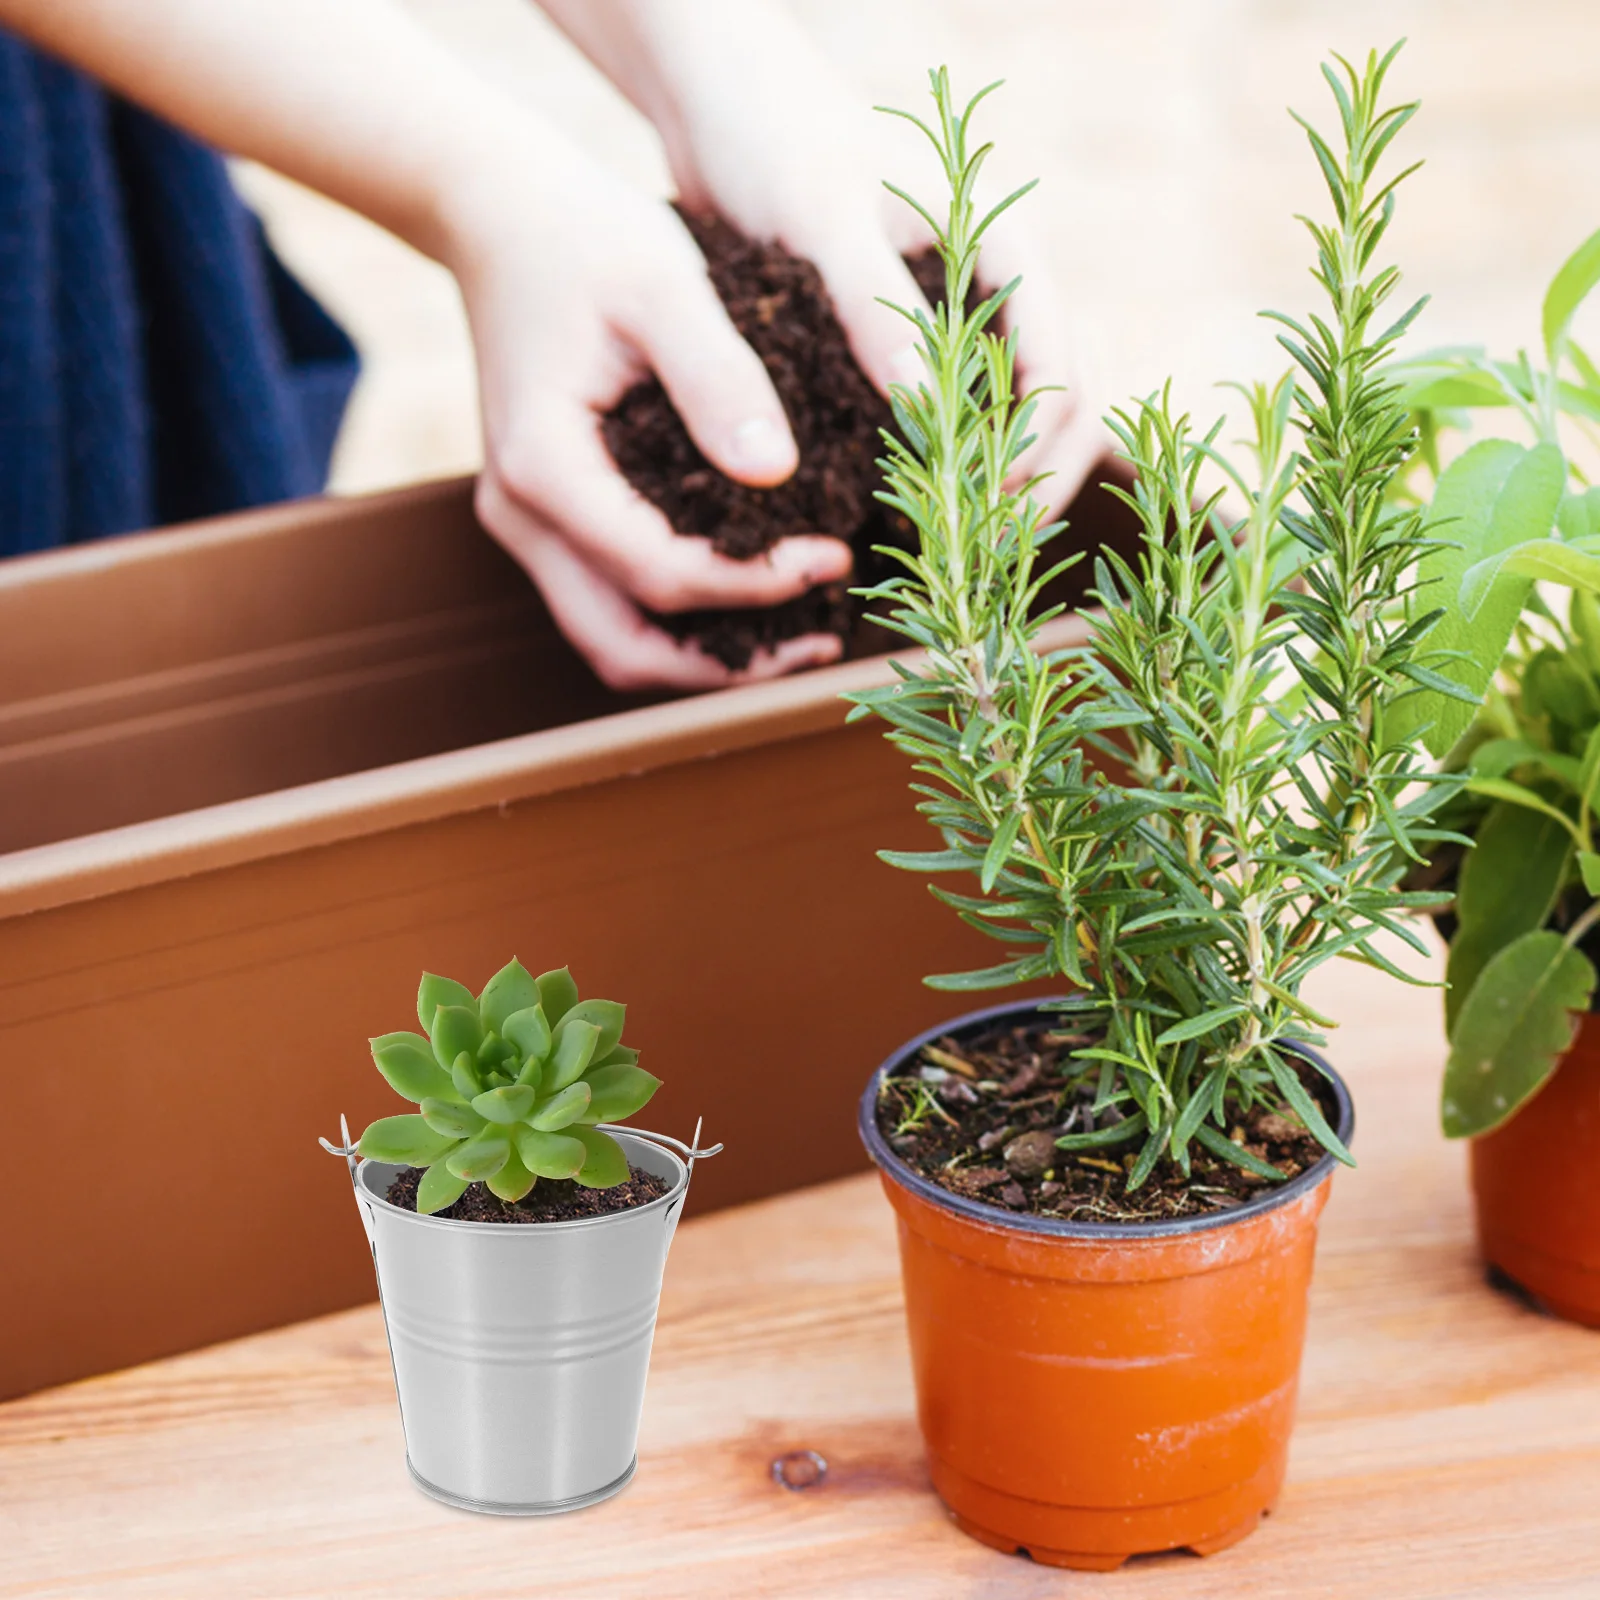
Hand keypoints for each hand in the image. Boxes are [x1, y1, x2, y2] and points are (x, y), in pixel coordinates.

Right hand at [446, 132, 853, 690]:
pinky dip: (681, 615)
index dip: (754, 585)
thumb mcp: (666, 284)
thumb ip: (718, 377)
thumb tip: (777, 473)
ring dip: (703, 654)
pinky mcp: (547, 515)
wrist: (496, 211)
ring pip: (612, 638)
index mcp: (545, 468)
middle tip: (821, 639)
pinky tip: (754, 588)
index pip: (659, 575)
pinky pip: (611, 597)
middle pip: (623, 646)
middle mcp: (521, 515)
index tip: (834, 557)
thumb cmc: (584, 233)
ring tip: (799, 631)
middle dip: (726, 664)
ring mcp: (526, 522)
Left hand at [543, 0, 1108, 516]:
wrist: (717, 104)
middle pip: (1058, 410)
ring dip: (992, 487)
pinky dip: (944, 468)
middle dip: (1027, 486)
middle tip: (971, 556)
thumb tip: (930, 418)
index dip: (1036, 455)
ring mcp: (958, 318)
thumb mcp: (823, 225)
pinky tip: (903, 513)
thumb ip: (876, 314)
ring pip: (1012, 422)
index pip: (1062, 374)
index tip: (985, 514)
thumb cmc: (776, 142)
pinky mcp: (909, 342)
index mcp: (1005, 250)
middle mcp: (996, 290)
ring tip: (945, 550)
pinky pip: (953, 417)